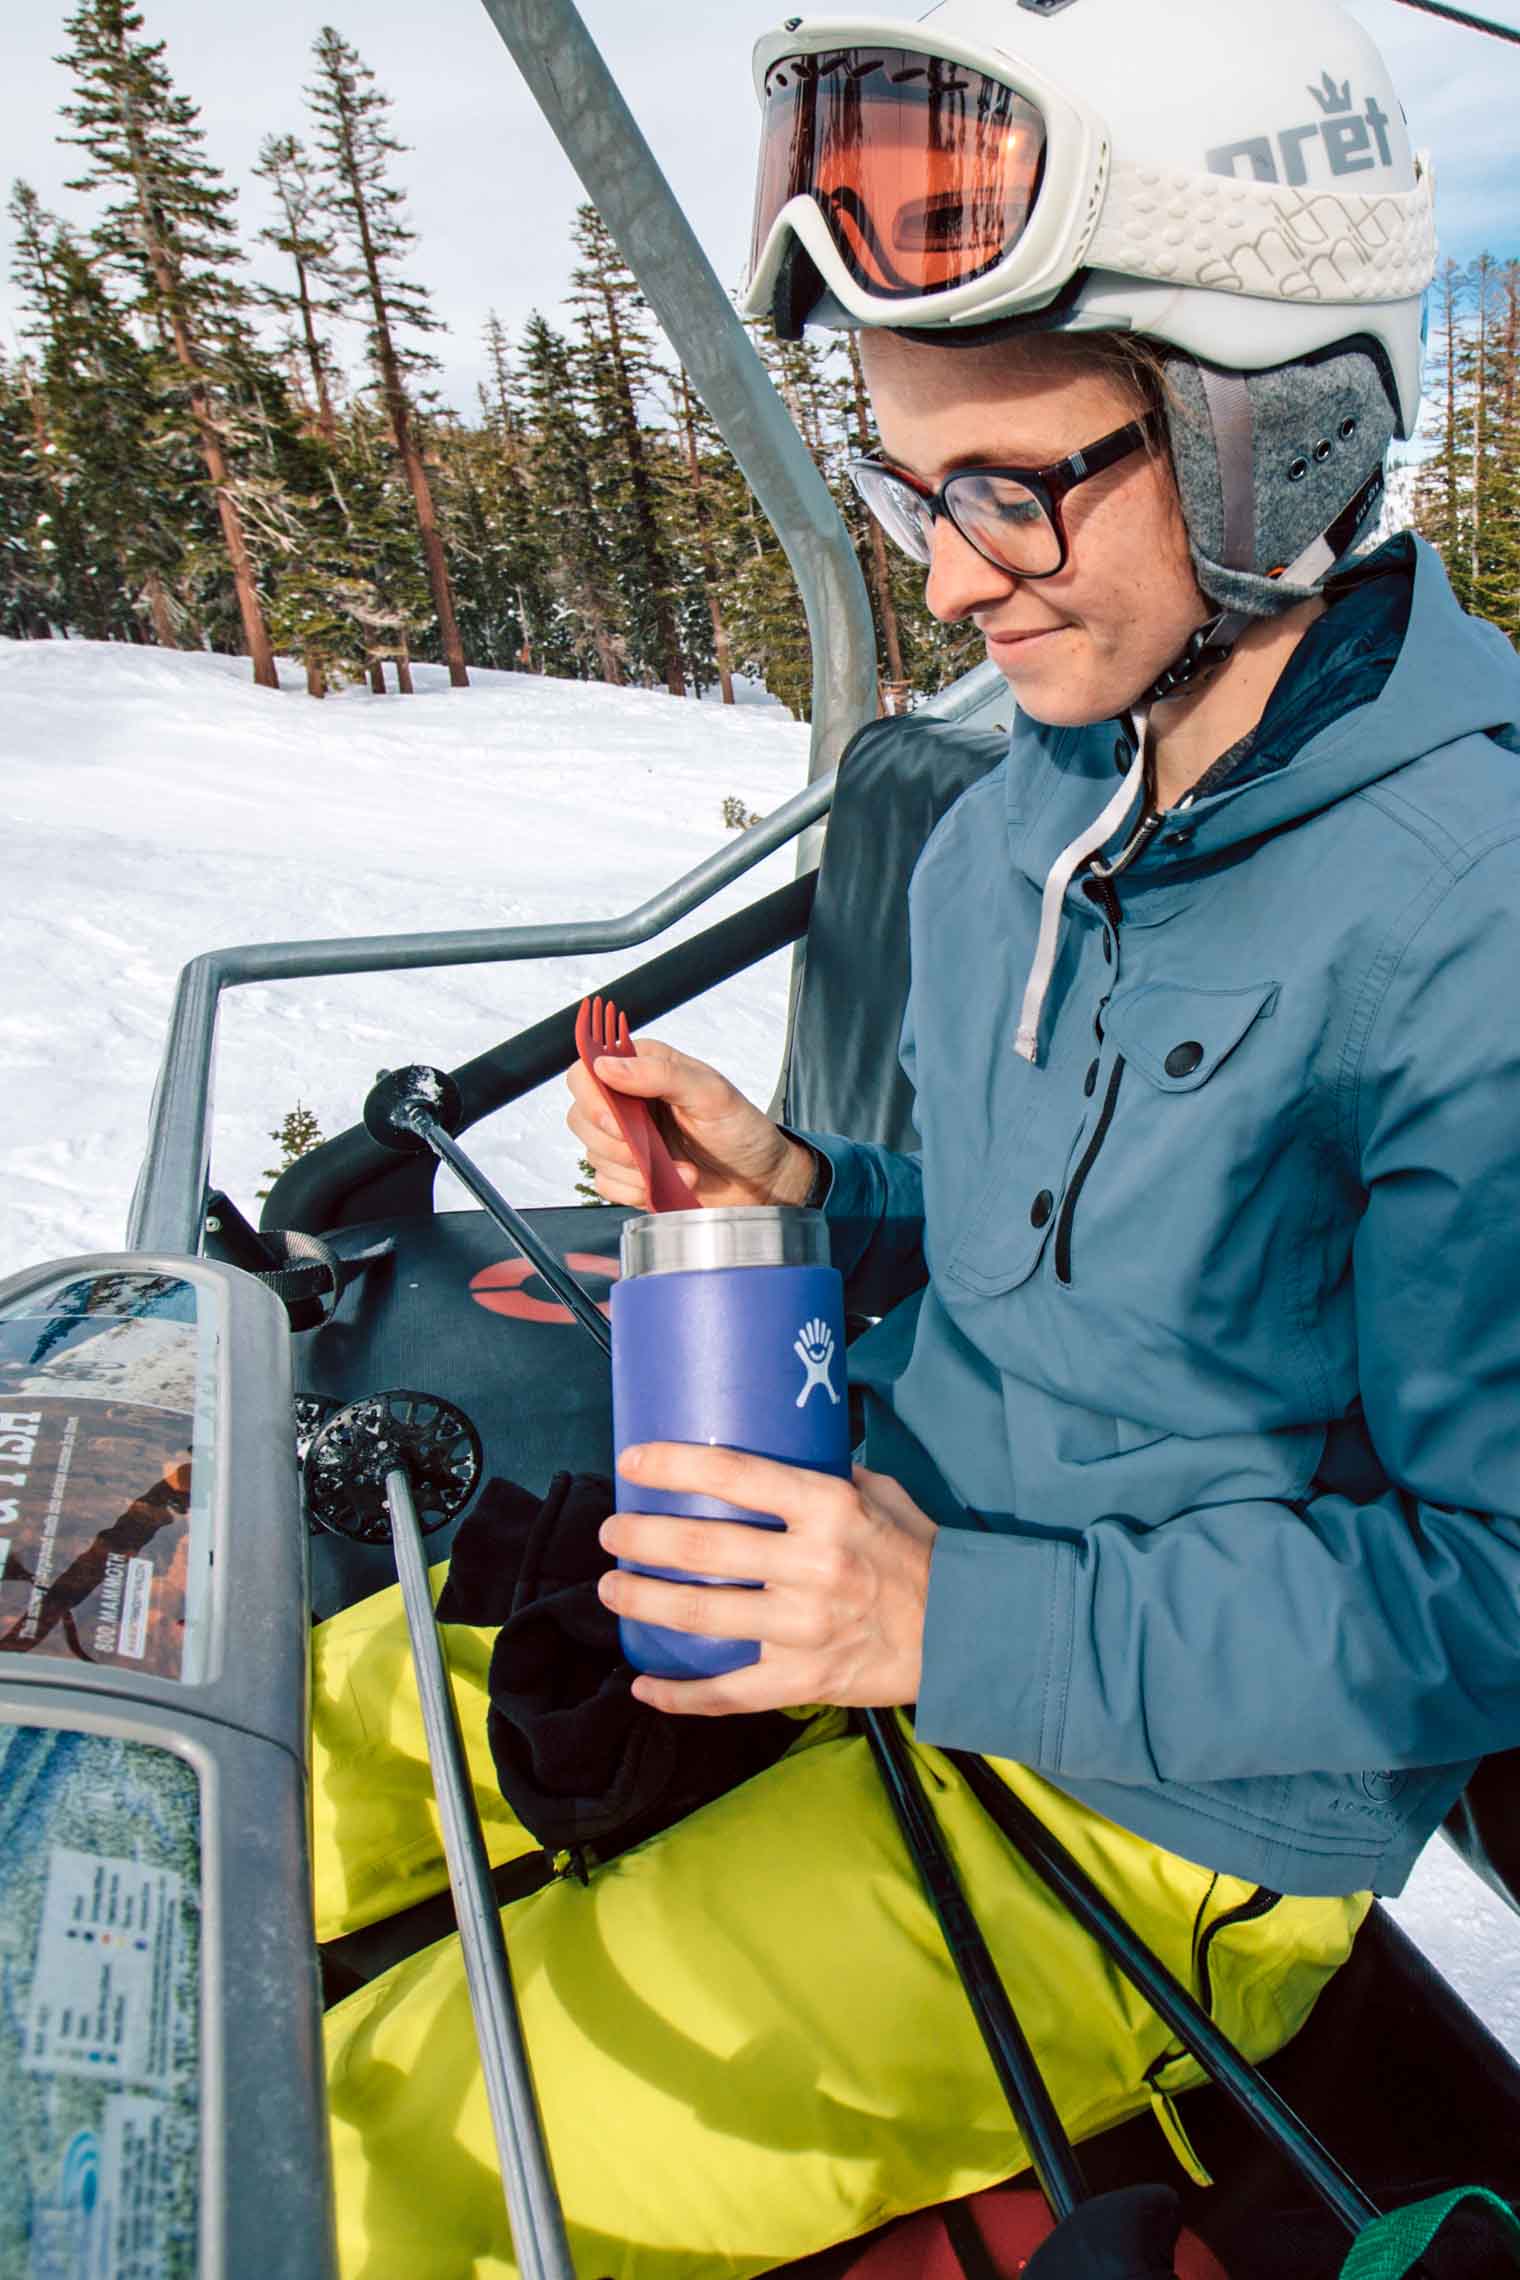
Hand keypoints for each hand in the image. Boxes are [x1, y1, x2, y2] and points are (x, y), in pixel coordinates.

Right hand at [566, 1035, 814, 1211]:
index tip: (617, 1121)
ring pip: (592, 1154)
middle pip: (579, 1116)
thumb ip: (660, 1074)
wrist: (761, 1181)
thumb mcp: (710, 1093)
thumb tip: (607, 1066)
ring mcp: (628, 1139)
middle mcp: (629, 1101)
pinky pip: (606, 1184)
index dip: (591, 1097)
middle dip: (614, 1142)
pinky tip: (670, 1182)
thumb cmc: (742, 1129)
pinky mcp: (630, 1173)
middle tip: (653, 1150)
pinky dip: (635, 1189)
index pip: (586, 1071)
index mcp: (644, 1068)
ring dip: (635, 1169)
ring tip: (681, 1169)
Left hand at [598, 1443, 937, 1715]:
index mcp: (830, 1509)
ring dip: (643, 1602)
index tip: (633, 1460)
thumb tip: (773, 1451)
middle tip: (611, 1531)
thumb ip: (827, 1475)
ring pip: (702, 1618)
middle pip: (702, 1549)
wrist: (964, 1633)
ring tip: (612, 1587)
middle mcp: (813, 1565)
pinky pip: (728, 1693)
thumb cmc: (917, 1553)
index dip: (674, 1467)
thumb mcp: (880, 1494)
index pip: (736, 1476)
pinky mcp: (803, 1680)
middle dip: (641, 1538)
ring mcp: (805, 1629)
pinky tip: (645, 1686)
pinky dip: (680, 1694)